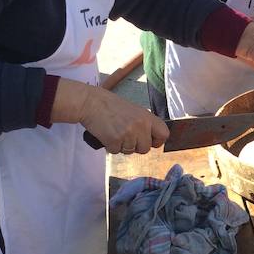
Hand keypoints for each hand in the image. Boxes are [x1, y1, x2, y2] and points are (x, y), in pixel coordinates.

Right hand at [51, 78, 168, 152]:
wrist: (90, 102)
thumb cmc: (110, 105)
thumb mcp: (133, 110)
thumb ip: (143, 123)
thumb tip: (148, 139)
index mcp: (147, 117)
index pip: (163, 134)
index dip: (156, 141)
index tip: (149, 141)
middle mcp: (140, 125)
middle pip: (145, 148)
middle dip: (135, 146)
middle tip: (125, 136)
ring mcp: (127, 133)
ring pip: (130, 151)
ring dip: (122, 146)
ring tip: (114, 132)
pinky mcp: (114, 140)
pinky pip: (116, 151)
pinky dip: (110, 146)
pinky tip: (107, 134)